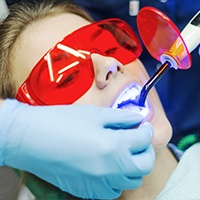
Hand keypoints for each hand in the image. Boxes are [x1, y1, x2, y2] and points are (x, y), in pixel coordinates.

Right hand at [0, 99, 154, 198]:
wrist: (33, 139)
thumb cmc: (61, 122)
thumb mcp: (94, 114)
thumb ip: (120, 117)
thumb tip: (136, 119)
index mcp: (114, 146)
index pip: (144, 140)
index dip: (146, 130)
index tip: (143, 126)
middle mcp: (111, 169)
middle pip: (144, 166)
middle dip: (146, 151)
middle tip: (139, 140)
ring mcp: (99, 184)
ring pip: (131, 180)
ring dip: (133, 166)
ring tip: (125, 153)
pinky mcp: (87, 191)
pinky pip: (113, 190)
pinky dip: (118, 179)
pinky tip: (109, 166)